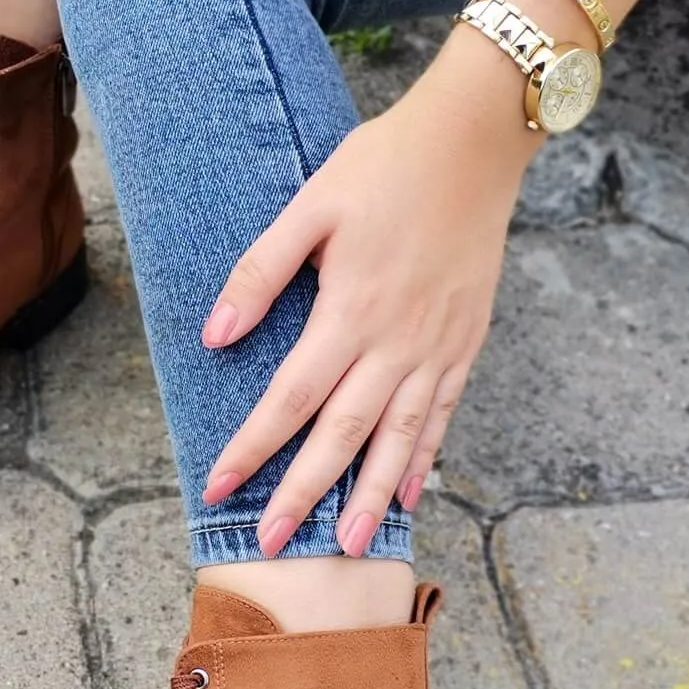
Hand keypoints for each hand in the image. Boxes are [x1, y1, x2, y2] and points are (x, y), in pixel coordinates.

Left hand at [201, 37, 538, 556]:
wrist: (473, 140)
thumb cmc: (383, 165)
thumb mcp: (309, 206)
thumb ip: (261, 272)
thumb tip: (214, 336)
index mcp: (350, 310)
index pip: (291, 397)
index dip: (252, 446)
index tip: (217, 487)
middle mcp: (395, 340)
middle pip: (342, 434)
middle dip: (305, 494)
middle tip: (273, 544)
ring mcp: (437, 346)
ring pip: (398, 437)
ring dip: (370, 495)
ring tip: (349, 547)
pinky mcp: (466, 341)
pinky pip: (443, 412)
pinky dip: (424, 456)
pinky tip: (409, 493)